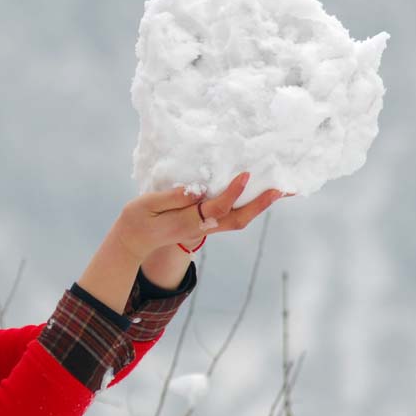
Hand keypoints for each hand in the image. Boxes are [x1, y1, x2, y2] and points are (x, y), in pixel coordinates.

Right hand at [114, 172, 285, 261]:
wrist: (134, 241)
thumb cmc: (137, 220)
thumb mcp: (147, 205)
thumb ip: (172, 197)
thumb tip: (198, 189)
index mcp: (186, 222)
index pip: (215, 209)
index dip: (232, 193)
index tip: (245, 175)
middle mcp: (200, 228)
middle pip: (236, 220)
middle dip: (259, 205)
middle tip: (281, 189)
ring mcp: (203, 228)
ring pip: (237, 220)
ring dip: (259, 206)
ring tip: (279, 190)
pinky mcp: (204, 224)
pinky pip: (231, 217)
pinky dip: (247, 206)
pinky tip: (257, 194)